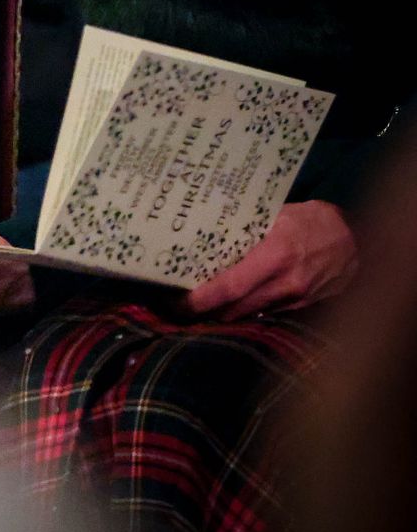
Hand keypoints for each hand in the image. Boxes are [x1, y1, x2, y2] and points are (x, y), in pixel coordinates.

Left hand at [182, 201, 358, 320]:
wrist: (356, 241)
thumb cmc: (312, 220)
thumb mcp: (277, 216)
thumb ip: (247, 229)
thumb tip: (207, 233)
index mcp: (277, 254)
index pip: (230, 287)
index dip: (201, 299)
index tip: (177, 302)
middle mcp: (286, 283)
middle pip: (234, 309)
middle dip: (203, 312)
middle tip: (175, 307)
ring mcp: (295, 299)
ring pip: (247, 315)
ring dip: (221, 314)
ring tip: (196, 306)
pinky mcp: (300, 307)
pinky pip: (264, 314)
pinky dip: (244, 311)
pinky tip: (228, 304)